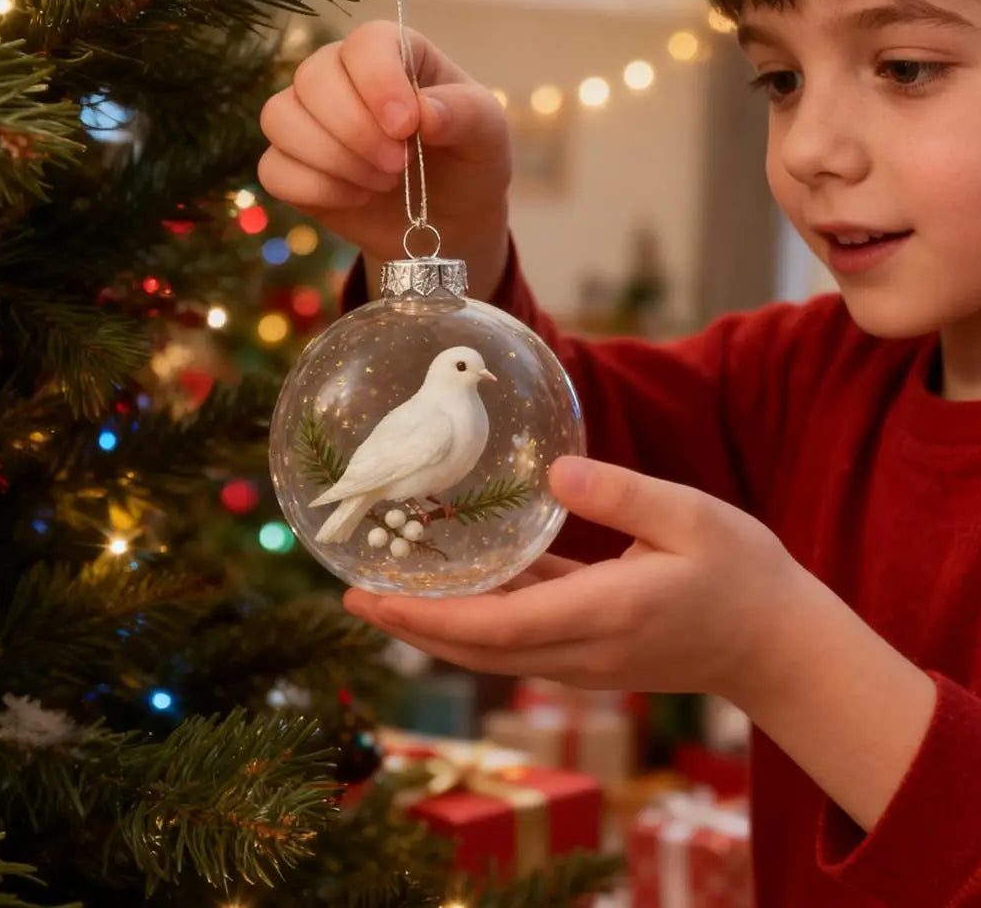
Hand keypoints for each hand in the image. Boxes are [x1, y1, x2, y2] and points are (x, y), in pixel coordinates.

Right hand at [258, 20, 512, 299]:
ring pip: (281, 119)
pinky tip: (355, 198)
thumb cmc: (468, 164)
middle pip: (313, 79)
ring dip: (334, 160)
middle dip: (355, 131)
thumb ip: (464, 114)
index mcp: (392, 53)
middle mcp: (341, 75)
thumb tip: (425, 113)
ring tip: (381, 182)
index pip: (365, 44)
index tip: (407, 127)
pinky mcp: (292, 166)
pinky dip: (316, 189)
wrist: (450, 220)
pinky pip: (274, 169)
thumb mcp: (488, 136)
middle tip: (398, 165)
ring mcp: (310, 120)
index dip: (378, 83)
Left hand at [343, 456, 807, 701]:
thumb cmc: (743, 575)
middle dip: (411, 625)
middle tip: (353, 595)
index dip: (426, 618)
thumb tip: (555, 472)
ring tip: (391, 588)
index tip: (370, 599)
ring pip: (493, 648)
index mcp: (603, 613)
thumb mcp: (690, 517)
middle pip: (476, 648)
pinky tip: (463, 581)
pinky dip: (482, 617)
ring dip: (438, 625)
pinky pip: (523, 637)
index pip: (494, 626)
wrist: (777, 645)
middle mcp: (582, 649)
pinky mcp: (592, 651)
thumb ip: (621, 494)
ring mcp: (585, 659)